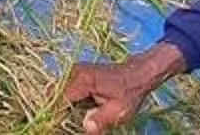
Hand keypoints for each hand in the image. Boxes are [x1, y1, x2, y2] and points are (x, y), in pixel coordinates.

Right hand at [59, 45, 183, 131]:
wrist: (140, 73)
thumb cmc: (131, 91)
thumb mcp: (119, 110)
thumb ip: (101, 119)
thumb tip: (85, 128)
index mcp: (82, 80)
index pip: (61, 100)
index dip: (61, 115)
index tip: (66, 125)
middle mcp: (75, 72)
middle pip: (59, 96)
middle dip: (65, 111)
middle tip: (79, 122)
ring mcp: (76, 71)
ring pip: (63, 94)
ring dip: (69, 107)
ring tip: (86, 115)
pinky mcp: (80, 74)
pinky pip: (70, 90)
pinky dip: (74, 101)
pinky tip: (87, 108)